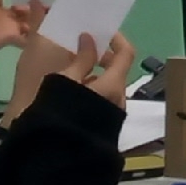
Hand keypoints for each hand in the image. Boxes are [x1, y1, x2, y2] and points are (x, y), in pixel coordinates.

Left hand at [0, 0, 44, 68]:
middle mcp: (6, 16)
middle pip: (23, 9)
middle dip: (34, 4)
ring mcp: (10, 28)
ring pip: (28, 21)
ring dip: (37, 17)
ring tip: (47, 10)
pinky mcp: (12, 39)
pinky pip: (26, 36)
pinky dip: (34, 34)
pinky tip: (43, 28)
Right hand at [2, 30, 136, 119]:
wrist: (59, 153)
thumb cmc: (62, 109)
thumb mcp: (66, 80)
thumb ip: (81, 58)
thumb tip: (89, 38)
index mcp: (114, 84)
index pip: (126, 53)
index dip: (117, 38)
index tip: (100, 32)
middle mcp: (119, 98)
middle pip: (117, 70)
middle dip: (101, 58)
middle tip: (80, 50)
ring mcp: (114, 113)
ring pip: (109, 86)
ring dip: (95, 75)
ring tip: (71, 72)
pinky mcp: (106, 125)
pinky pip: (103, 100)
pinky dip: (93, 90)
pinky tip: (73, 92)